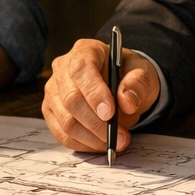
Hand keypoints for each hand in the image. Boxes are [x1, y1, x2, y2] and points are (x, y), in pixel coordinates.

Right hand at [42, 37, 159, 152]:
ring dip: (92, 138)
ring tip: (115, 142)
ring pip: (66, 121)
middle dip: (97, 124)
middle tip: (120, 137)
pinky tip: (100, 144)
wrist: (120, 84)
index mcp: (85, 50)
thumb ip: (137, 84)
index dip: (94, 93)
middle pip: (71, 99)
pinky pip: (63, 134)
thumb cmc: (128, 75)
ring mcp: (54, 91)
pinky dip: (84, 144)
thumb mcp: (143, 73)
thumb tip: (127, 102)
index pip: (81, 69)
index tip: (110, 113)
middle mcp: (62, 68)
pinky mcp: (52, 112)